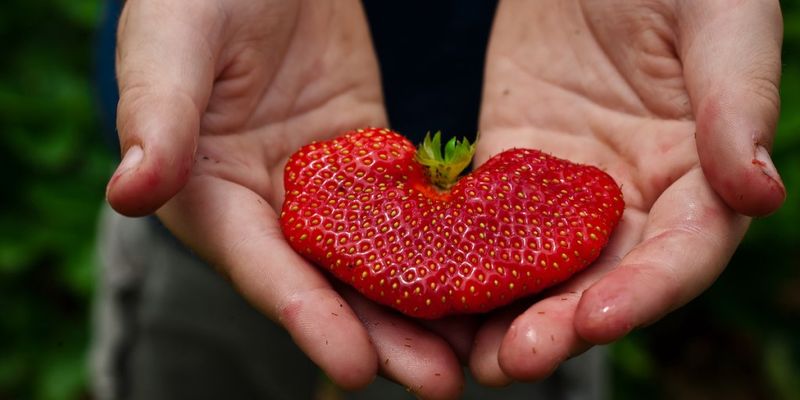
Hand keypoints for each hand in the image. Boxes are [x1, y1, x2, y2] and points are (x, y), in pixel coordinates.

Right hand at [106, 1, 463, 396]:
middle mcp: (268, 207)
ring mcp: (324, 188)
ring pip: (374, 259)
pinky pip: (407, 211)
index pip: (261, 266)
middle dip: (381, 335)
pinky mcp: (369, 162)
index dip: (307, 317)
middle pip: (327, 283)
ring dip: (421, 308)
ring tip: (475, 354)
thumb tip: (128, 193)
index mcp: (210, 193)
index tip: (356, 366)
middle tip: (440, 383)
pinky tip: (486, 276)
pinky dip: (442, 247)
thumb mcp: (172, 43)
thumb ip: (157, 116)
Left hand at [468, 0, 783, 383]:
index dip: (644, 292)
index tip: (596, 318)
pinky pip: (485, 218)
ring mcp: (565, 185)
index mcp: (698, 175)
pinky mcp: (509, 160)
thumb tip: (758, 192)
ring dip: (505, 311)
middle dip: (561, 325)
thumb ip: (738, 103)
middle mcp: (631, 196)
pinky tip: (430, 287)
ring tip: (470, 353)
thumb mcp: (723, 22)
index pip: (680, 252)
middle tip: (515, 360)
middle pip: (601, 279)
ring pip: (538, 264)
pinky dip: (462, 257)